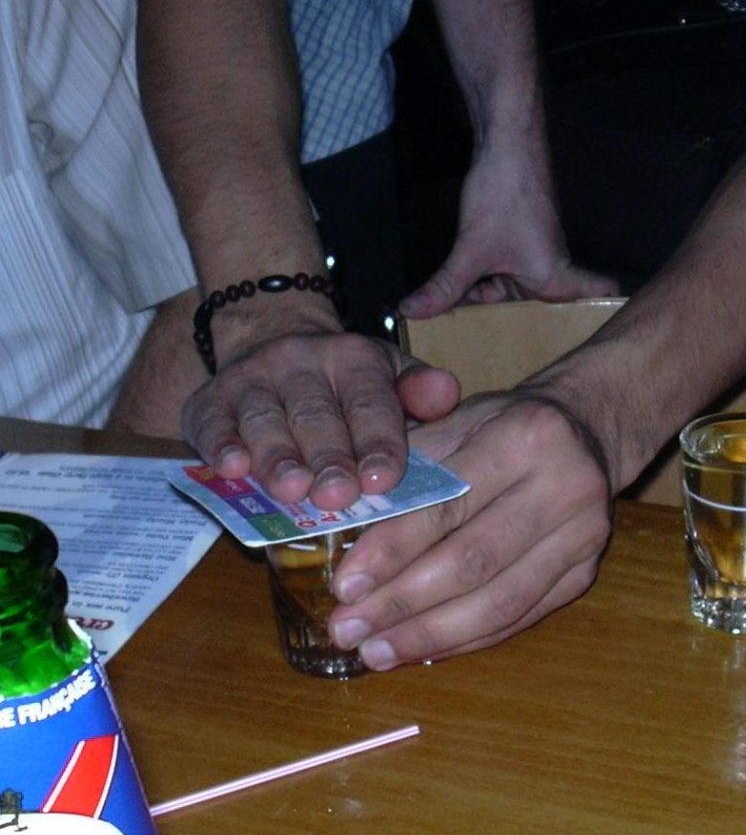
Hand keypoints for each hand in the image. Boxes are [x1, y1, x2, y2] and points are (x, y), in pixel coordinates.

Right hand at [181, 321, 460, 509]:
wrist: (271, 338)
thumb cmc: (344, 382)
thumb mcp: (388, 375)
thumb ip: (417, 391)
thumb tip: (446, 392)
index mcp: (355, 360)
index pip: (371, 403)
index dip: (378, 442)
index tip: (384, 480)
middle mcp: (301, 363)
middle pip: (317, 416)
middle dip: (328, 458)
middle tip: (337, 496)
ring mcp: (252, 379)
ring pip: (265, 420)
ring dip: (277, 457)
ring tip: (290, 490)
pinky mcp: (210, 400)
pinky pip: (213, 423)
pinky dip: (220, 446)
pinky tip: (231, 469)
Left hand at [325, 392, 613, 668]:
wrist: (586, 433)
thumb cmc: (502, 426)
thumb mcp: (454, 420)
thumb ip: (404, 469)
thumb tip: (343, 525)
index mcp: (524, 436)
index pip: (446, 506)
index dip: (392, 552)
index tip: (344, 586)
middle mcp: (564, 486)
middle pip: (473, 562)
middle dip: (402, 604)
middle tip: (348, 630)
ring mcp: (583, 535)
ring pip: (500, 602)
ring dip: (431, 635)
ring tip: (376, 653)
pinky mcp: (586, 572)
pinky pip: (520, 617)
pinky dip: (467, 639)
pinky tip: (424, 649)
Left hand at [398, 139, 617, 317]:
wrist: (504, 141)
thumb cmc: (506, 192)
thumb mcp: (471, 249)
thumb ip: (444, 286)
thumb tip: (412, 313)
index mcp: (555, 275)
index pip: (600, 294)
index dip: (597, 314)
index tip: (582, 336)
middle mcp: (552, 268)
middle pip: (544, 307)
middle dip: (521, 328)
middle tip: (494, 354)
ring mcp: (535, 255)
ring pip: (518, 292)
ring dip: (493, 306)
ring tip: (463, 329)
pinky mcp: (517, 243)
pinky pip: (505, 276)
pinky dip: (484, 286)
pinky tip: (457, 295)